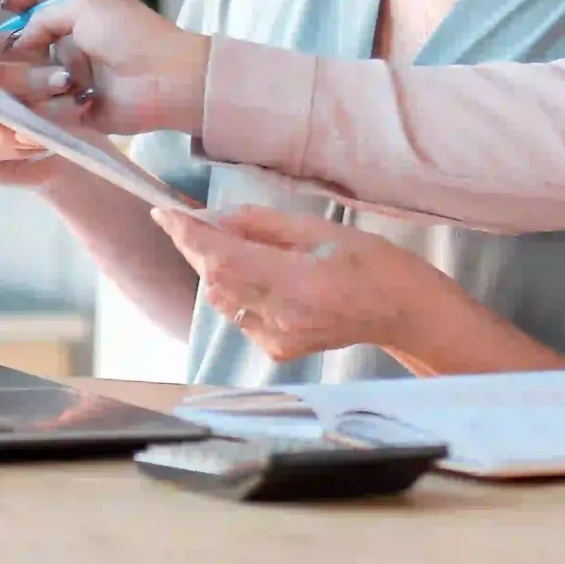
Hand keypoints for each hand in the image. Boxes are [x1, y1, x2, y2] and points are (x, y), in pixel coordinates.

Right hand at [0, 0, 209, 137]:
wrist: (164, 79)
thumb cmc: (129, 35)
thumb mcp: (85, 7)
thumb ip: (45, 17)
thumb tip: (19, 41)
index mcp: (81, 13)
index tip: (5, 5)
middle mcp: (74, 44)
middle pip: (31, 45)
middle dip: (17, 51)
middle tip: (7, 55)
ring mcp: (73, 78)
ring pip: (33, 79)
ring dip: (32, 79)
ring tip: (46, 79)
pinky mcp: (76, 110)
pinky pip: (46, 109)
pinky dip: (44, 105)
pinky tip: (49, 100)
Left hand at [150, 204, 447, 362]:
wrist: (401, 311)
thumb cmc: (372, 262)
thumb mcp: (320, 229)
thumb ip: (264, 225)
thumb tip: (218, 218)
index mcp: (297, 283)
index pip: (223, 259)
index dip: (188, 236)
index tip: (163, 213)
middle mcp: (282, 317)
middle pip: (215, 280)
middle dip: (196, 247)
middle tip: (189, 220)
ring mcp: (277, 339)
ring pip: (221, 299)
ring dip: (215, 269)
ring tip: (232, 245)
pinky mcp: (277, 351)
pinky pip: (238, 315)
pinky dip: (234, 291)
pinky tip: (257, 275)